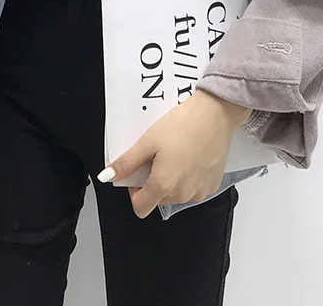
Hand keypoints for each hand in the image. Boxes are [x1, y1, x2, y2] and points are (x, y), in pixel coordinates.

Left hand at [98, 90, 250, 218]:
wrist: (216, 114)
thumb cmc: (181, 125)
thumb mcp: (148, 141)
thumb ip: (126, 163)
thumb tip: (106, 177)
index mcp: (163, 186)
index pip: (140, 208)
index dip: (134, 191)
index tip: (139, 172)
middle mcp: (183, 195)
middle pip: (158, 200)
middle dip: (153, 181)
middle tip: (158, 155)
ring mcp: (200, 192)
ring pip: (177, 194)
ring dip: (172, 180)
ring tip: (176, 153)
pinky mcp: (213, 184)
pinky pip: (194, 188)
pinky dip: (189, 177)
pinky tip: (191, 156)